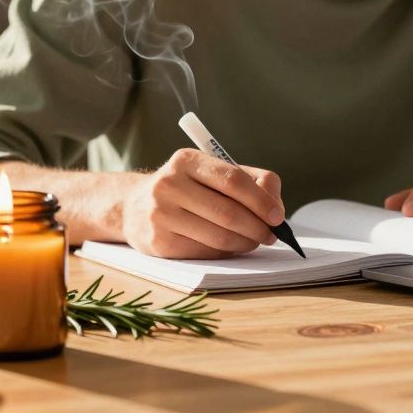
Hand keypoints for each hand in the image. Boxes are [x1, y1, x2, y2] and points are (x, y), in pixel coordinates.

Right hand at [122, 149, 283, 258]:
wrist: (134, 207)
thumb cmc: (186, 189)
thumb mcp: (212, 173)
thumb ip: (250, 182)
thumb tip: (276, 208)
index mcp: (187, 160)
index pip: (233, 180)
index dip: (261, 200)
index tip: (278, 216)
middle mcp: (169, 184)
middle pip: (228, 212)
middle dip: (257, 227)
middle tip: (271, 234)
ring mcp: (161, 214)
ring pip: (219, 236)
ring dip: (245, 242)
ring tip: (254, 241)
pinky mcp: (159, 242)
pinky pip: (205, 252)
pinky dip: (226, 252)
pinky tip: (230, 246)